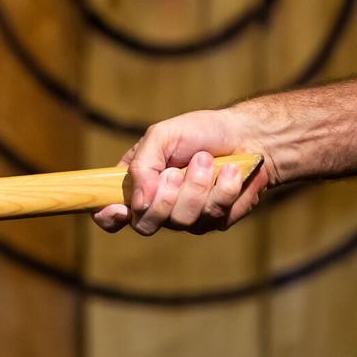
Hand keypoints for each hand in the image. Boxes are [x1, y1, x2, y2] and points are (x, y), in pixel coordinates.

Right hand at [93, 108, 276, 235]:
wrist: (248, 135)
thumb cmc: (201, 131)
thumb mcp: (162, 136)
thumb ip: (142, 165)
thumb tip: (138, 202)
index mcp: (138, 184)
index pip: (111, 214)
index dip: (109, 217)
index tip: (119, 209)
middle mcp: (158, 205)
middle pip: (146, 224)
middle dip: (166, 196)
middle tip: (179, 169)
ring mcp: (186, 216)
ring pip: (182, 220)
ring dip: (199, 185)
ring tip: (209, 161)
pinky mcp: (214, 220)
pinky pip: (214, 216)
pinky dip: (225, 188)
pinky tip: (231, 171)